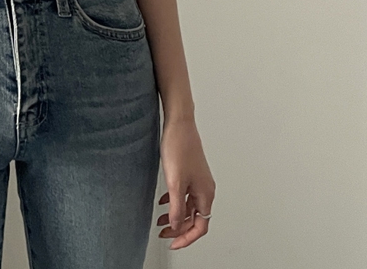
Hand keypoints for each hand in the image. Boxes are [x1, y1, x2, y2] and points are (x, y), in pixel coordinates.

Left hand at [156, 117, 214, 249]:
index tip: (172, 243)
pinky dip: (174, 202)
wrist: (178, 122)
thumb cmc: (179, 146)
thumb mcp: (175, 182)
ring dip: (176, 216)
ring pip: (189, 206)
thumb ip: (177, 208)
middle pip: (195, 218)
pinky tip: (163, 202)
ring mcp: (198, 180)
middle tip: (164, 233)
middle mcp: (205, 188)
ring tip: (161, 221)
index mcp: (205, 193)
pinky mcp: (190, 172)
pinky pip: (185, 194)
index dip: (186, 238)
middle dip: (179, 228)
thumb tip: (177, 226)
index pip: (200, 226)